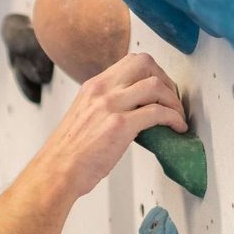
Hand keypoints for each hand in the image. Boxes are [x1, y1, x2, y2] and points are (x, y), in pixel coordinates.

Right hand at [34, 53, 185, 199]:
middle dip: (166, 80)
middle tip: (172, 100)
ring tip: (177, 116)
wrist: (56, 172)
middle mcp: (101, 90)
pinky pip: (158, 112)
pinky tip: (176, 128)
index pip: (130, 62)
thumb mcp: (85, 116)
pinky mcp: (120, 125)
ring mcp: (110, 105)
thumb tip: (132, 110)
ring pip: (155, 85)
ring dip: (173, 100)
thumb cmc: (69, 153)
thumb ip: (105, 106)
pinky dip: (174, 119)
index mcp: (93, 87)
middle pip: (145, 63)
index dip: (153, 72)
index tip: (161, 90)